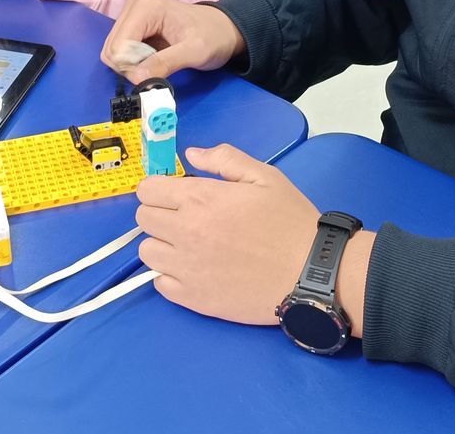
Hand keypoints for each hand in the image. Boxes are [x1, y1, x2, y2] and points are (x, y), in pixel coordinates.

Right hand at [101, 0, 244, 81]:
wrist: (224, 29)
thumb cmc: (214, 37)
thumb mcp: (195, 52)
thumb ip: (166, 63)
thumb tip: (137, 79)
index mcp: (144, 7)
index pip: (119, 47)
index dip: (133, 68)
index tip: (155, 76)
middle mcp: (132, 8)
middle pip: (112, 50)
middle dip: (131, 69)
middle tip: (157, 72)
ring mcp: (130, 17)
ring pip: (113, 53)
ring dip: (132, 67)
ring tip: (158, 64)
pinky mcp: (132, 28)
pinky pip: (120, 53)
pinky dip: (133, 64)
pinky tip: (153, 60)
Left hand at [136, 144, 327, 323]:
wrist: (311, 272)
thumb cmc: (291, 222)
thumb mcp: (265, 177)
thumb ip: (224, 159)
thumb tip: (191, 154)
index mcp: (200, 199)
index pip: (148, 190)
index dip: (159, 188)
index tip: (175, 194)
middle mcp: (186, 233)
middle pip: (143, 219)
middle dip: (160, 213)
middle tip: (185, 218)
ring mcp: (187, 268)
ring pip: (147, 252)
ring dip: (162, 245)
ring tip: (188, 245)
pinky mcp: (194, 298)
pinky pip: (159, 284)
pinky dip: (170, 276)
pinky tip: (194, 269)